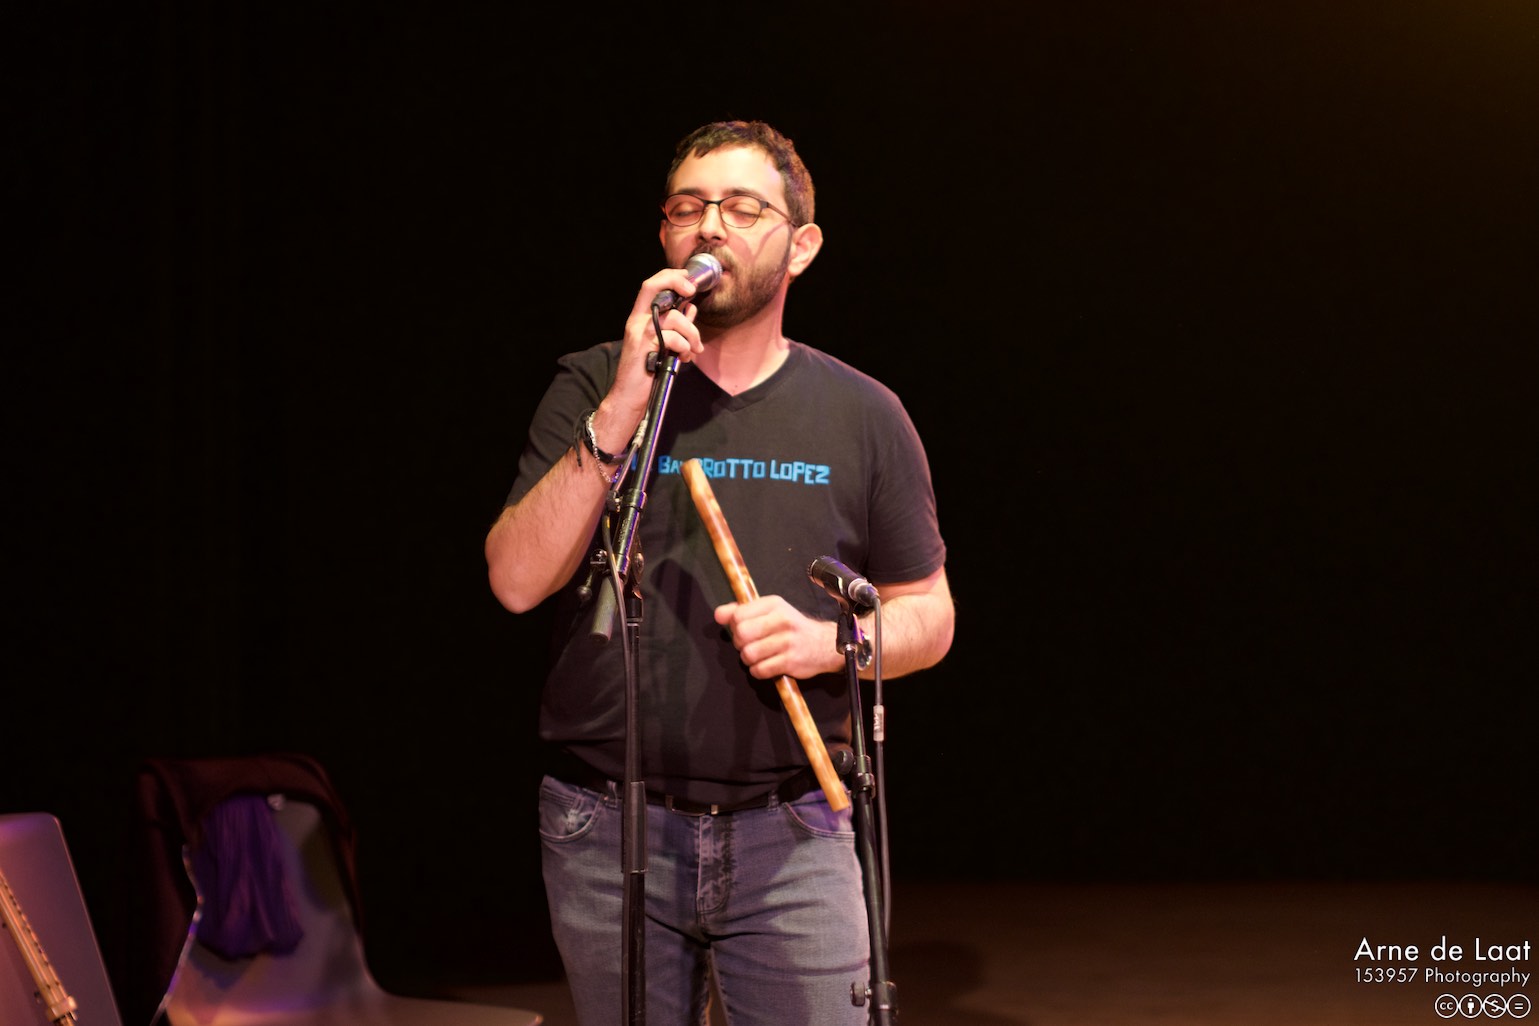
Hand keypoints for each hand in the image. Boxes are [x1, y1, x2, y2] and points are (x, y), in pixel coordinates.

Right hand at [590, 267, 707, 451]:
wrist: (630, 396)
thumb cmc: (647, 371)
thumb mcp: (665, 344)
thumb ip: (677, 325)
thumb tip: (691, 307)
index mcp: (640, 317)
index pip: (651, 285)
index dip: (670, 277)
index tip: (689, 281)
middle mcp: (636, 320)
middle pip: (653, 286)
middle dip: (676, 283)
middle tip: (692, 293)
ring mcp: (638, 332)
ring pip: (674, 317)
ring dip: (692, 333)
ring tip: (693, 350)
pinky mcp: (644, 347)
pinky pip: (673, 338)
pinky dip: (685, 348)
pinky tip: (683, 359)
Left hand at [713, 595, 838, 681]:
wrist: (824, 644)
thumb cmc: (791, 628)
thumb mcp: (770, 612)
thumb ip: (742, 611)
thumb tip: (719, 615)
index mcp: (774, 604)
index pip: (738, 615)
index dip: (735, 626)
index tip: (745, 630)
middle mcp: (782, 620)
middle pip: (741, 634)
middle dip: (740, 643)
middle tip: (750, 645)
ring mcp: (787, 641)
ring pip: (748, 654)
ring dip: (749, 659)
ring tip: (760, 656)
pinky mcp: (790, 661)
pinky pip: (759, 670)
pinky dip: (758, 671)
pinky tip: (767, 665)